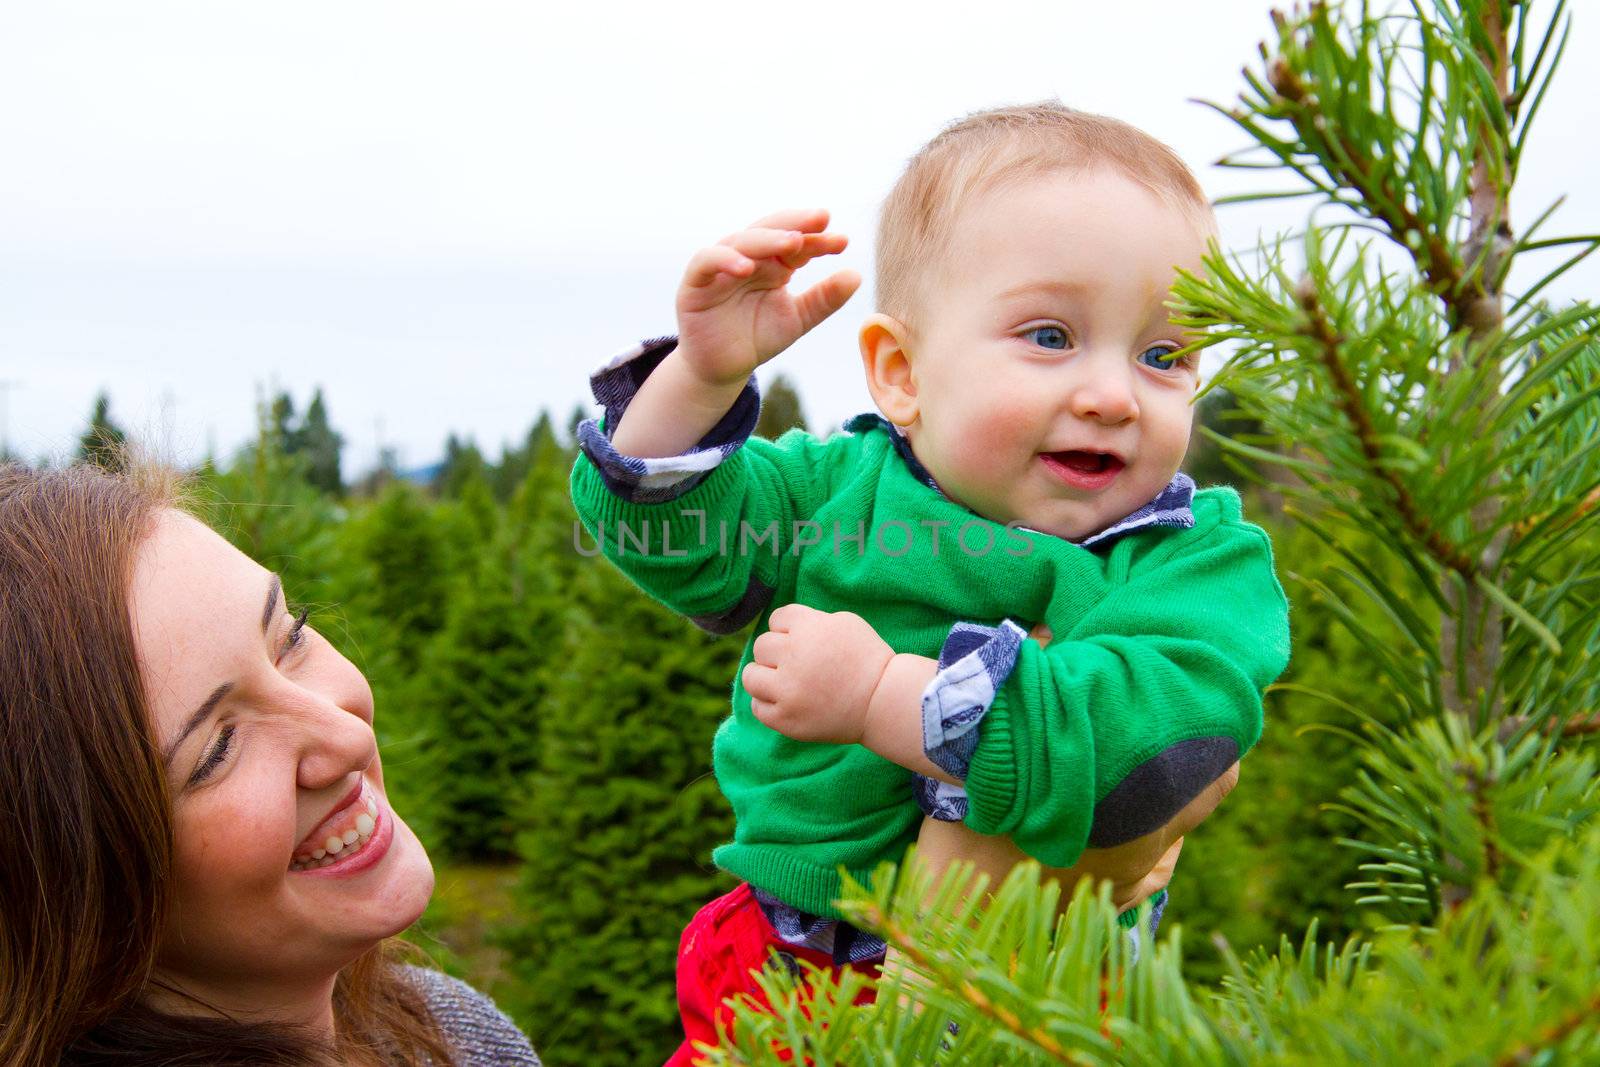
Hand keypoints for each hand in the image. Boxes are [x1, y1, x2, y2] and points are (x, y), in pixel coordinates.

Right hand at [676, 208, 860, 386]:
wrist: (722, 370)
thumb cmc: (756, 338)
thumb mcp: (797, 319)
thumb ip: (823, 299)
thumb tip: (856, 275)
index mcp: (773, 264)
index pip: (797, 244)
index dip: (818, 240)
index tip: (842, 241)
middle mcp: (747, 258)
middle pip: (770, 231)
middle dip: (795, 224)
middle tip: (821, 220)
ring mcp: (720, 268)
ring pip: (740, 241)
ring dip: (766, 239)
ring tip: (792, 242)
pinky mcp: (695, 283)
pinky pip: (706, 262)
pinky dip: (724, 259)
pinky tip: (747, 267)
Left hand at [742, 604, 891, 743]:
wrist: (883, 702)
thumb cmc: (867, 660)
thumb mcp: (844, 623)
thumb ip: (810, 620)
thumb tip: (780, 627)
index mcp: (808, 628)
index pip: (777, 619)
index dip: (789, 630)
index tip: (804, 642)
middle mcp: (793, 656)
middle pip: (762, 646)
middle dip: (778, 653)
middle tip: (799, 666)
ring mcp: (787, 690)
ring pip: (751, 676)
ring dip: (764, 677)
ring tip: (783, 684)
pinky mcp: (785, 719)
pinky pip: (757, 707)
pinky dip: (768, 704)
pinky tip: (786, 702)